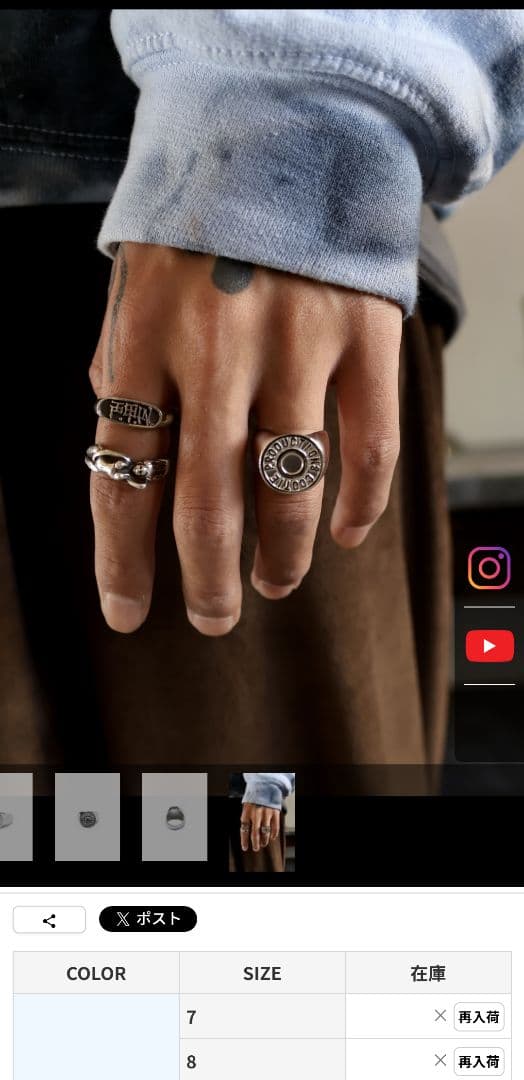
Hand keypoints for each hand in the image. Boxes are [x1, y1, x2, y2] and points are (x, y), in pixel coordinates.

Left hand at [89, 243, 401, 635]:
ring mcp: (296, 343)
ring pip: (292, 491)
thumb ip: (124, 376)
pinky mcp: (365, 335)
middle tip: (212, 621)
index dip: (123, 565)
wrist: (285, 128)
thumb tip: (133, 464)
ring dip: (283, 559)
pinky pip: (372, 447)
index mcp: (143, 342)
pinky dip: (362, 507)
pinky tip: (348, 538)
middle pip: (209, 507)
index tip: (128, 616)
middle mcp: (216, 350)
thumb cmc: (194, 229)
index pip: (124, 482)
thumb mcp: (132, 291)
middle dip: (208, 584)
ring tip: (273, 585)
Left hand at [240, 802, 280, 851]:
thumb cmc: (254, 798)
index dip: (244, 840)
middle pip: (255, 833)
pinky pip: (275, 826)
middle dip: (255, 843)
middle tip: (255, 848)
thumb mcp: (246, 806)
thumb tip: (245, 831)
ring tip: (263, 844)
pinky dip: (274, 834)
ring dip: (264, 840)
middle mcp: (256, 814)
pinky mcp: (274, 812)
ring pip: (265, 832)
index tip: (245, 848)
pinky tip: (272, 837)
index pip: (244, 830)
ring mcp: (266, 813)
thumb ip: (246, 817)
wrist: (265, 786)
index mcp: (247, 812)